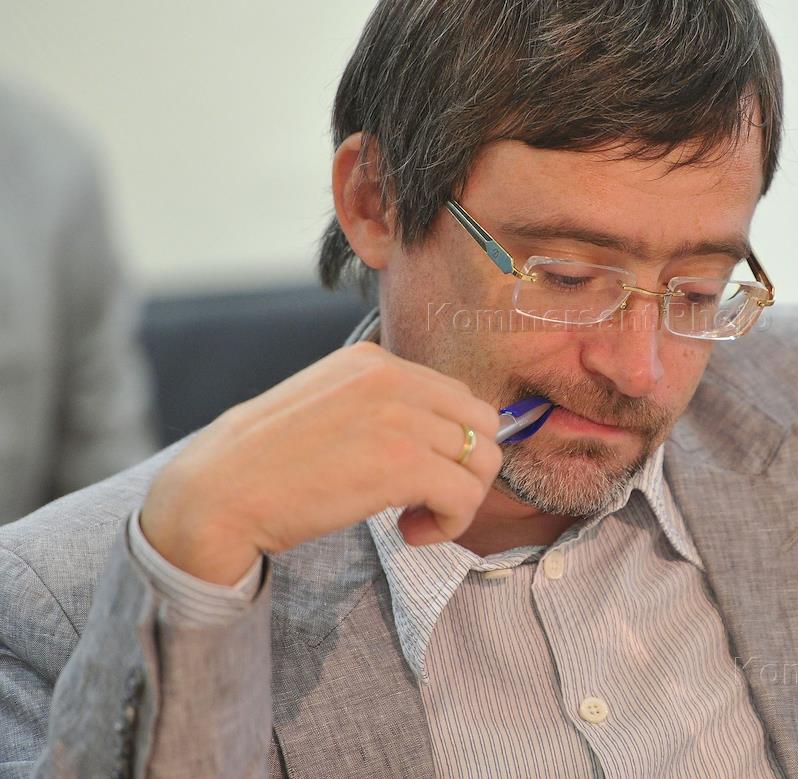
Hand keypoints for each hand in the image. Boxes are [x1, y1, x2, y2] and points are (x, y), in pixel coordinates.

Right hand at [140, 341, 501, 584]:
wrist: (216, 493)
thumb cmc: (262, 463)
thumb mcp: (325, 406)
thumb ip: (377, 408)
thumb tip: (431, 439)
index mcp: (373, 360)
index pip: (454, 396)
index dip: (447, 443)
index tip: (415, 477)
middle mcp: (393, 377)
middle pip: (481, 422)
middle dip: (466, 468)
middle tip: (424, 502)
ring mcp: (401, 417)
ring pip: (483, 459)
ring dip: (459, 500)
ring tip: (415, 523)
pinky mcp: (403, 464)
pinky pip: (465, 495)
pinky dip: (451, 523)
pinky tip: (409, 535)